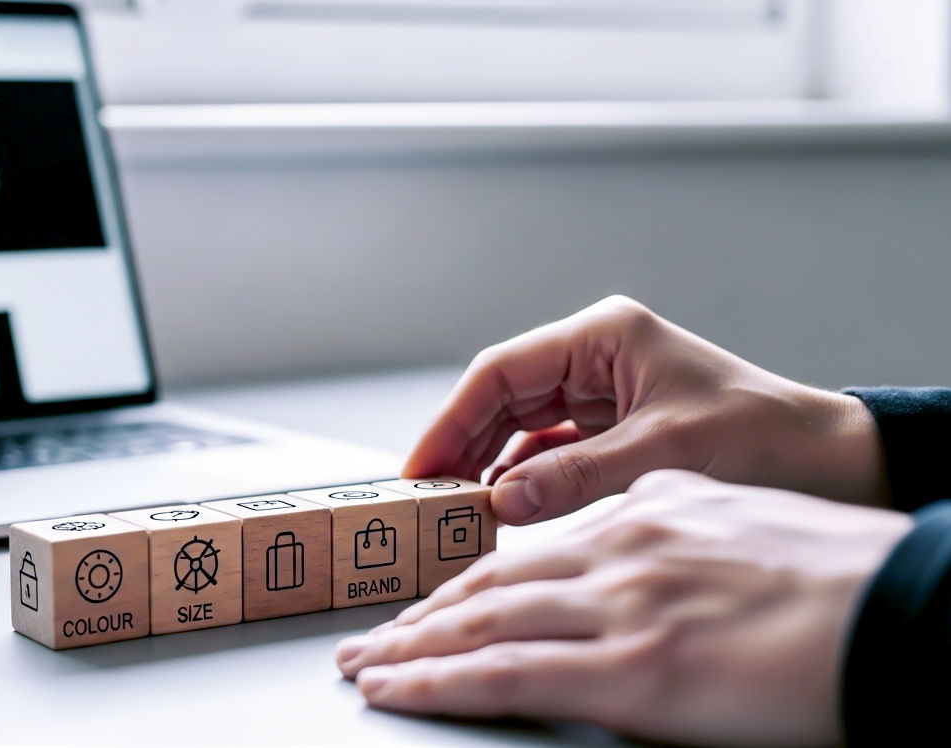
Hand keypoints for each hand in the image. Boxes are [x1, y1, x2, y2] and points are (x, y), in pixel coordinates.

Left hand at [335, 471, 911, 745]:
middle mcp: (622, 547)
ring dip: (412, 649)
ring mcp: (620, 605)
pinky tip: (400, 691)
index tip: (431, 605)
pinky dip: (439, 682)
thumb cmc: (844, 584)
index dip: (470, 582)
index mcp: (650, 511)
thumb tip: (630, 577)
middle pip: (491, 583)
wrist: (906, 610)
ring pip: (482, 623)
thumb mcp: (740, 534)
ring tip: (368, 668)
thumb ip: (669, 547)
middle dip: (421, 616)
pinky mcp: (631, 668)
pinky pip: (506, 673)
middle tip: (372, 639)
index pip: (533, 550)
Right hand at [405, 295, 887, 523]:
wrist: (834, 461)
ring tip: (454, 510)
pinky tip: (502, 510)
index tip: (421, 468)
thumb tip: (500, 500)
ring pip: (518, 426)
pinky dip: (522, 481)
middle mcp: (595, 357)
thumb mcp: (664, 454)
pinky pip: (547, 452)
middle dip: (462, 447)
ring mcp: (601, 392)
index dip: (452, 420)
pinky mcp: (611, 427)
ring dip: (488, 467)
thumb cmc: (766, 437)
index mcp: (604, 336)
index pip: (501, 371)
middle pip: (501, 398)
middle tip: (427, 498)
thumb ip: (575, 477)